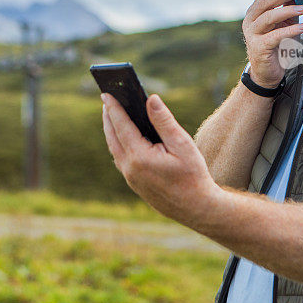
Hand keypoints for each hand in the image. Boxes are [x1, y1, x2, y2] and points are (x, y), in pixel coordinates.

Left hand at [101, 92, 219, 225]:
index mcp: (140, 157)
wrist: (196, 209)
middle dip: (109, 117)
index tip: (106, 93)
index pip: (121, 125)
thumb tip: (150, 99)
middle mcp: (130, 168)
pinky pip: (120, 159)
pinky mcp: (134, 184)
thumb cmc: (193, 175)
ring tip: (112, 115)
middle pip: (112, 137)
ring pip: (114, 149)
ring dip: (111, 131)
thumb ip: (164, 121)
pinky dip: (118, 144)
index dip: (113, 108)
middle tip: (107, 100)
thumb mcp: (182, 144)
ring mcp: (130, 178)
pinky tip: (123, 137)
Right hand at [242, 0, 302, 87]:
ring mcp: (252, 34)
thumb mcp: (284, 23)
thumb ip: (288, 8)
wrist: (267, 70)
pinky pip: (275, 36)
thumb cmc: (277, 44)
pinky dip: (290, 30)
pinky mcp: (259, 47)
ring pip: (268, 17)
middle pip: (264, 2)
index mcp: (254, 12)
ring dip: (287, 11)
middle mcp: (249, 21)